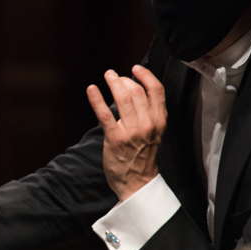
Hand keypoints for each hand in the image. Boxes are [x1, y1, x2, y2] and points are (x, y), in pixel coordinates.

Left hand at [85, 64, 166, 200]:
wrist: (137, 181)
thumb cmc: (143, 155)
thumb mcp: (155, 132)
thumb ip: (150, 112)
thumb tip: (137, 89)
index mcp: (159, 121)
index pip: (157, 91)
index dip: (146, 75)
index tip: (136, 68)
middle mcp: (147, 124)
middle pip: (137, 91)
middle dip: (124, 79)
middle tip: (115, 76)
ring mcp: (131, 131)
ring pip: (123, 98)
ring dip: (113, 83)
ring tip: (108, 76)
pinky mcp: (115, 138)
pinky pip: (104, 114)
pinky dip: (96, 99)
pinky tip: (91, 89)